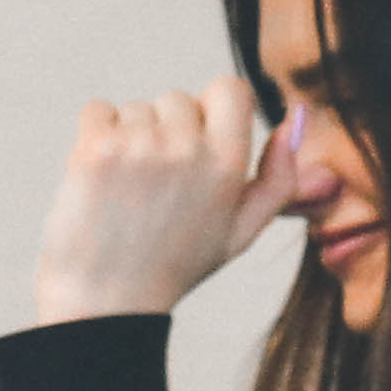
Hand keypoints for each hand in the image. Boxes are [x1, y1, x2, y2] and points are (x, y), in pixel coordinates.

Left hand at [34, 70, 315, 325]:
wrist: (106, 302)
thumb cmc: (174, 266)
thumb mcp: (241, 232)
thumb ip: (278, 178)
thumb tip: (295, 120)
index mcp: (228, 164)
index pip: (229, 88)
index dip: (210, 110)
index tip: (195, 142)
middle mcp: (188, 149)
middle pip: (178, 99)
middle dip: (166, 131)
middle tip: (155, 184)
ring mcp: (140, 147)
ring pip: (136, 108)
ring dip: (128, 136)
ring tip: (126, 189)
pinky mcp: (96, 150)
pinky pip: (98, 110)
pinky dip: (95, 134)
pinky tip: (101, 176)